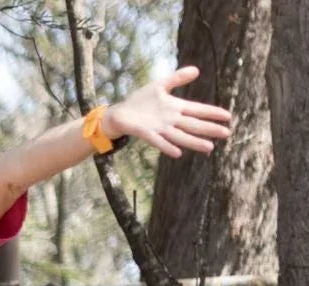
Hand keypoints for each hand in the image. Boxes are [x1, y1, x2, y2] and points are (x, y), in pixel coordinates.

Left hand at [103, 66, 234, 157]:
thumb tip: (196, 70)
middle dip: (209, 129)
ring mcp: (160, 128)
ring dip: (194, 142)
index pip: (198, 110)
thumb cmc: (141, 100)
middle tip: (227, 133)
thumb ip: (177, 79)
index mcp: (176, 107)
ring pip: (180, 136)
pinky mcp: (146, 133)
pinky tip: (177, 153)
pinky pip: (158, 141)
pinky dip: (167, 146)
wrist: (120, 112)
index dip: (212, 113)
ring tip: (209, 147)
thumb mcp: (160, 86)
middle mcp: (171, 120)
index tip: (228, 116)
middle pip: (193, 125)